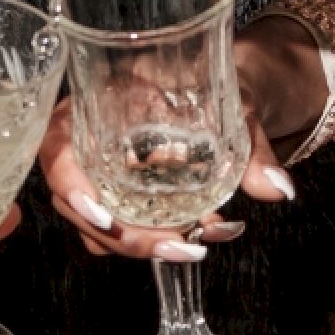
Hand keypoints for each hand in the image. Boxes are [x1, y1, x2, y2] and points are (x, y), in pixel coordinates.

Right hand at [39, 91, 294, 263]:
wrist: (224, 93)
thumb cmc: (215, 85)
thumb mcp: (235, 107)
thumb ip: (252, 148)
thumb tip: (278, 190)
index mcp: (92, 105)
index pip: (56, 149)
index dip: (71, 185)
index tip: (104, 216)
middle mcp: (84, 144)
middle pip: (76, 204)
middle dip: (123, 235)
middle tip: (176, 246)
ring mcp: (97, 176)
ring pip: (96, 225)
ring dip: (140, 244)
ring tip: (190, 248)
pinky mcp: (118, 198)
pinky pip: (121, 229)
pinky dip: (154, 242)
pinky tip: (193, 241)